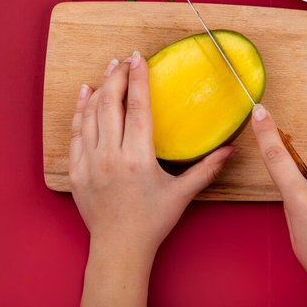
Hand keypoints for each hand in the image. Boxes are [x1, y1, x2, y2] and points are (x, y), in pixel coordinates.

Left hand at [70, 51, 234, 306]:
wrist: (119, 248)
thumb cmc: (152, 222)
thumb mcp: (182, 194)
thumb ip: (206, 169)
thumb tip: (230, 150)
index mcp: (138, 158)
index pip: (138, 108)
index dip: (139, 79)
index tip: (139, 58)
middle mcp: (111, 155)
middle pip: (111, 104)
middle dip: (117, 77)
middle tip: (124, 61)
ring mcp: (90, 162)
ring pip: (91, 115)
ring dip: (99, 89)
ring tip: (108, 71)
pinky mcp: (76, 170)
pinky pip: (75, 133)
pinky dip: (79, 112)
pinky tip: (85, 97)